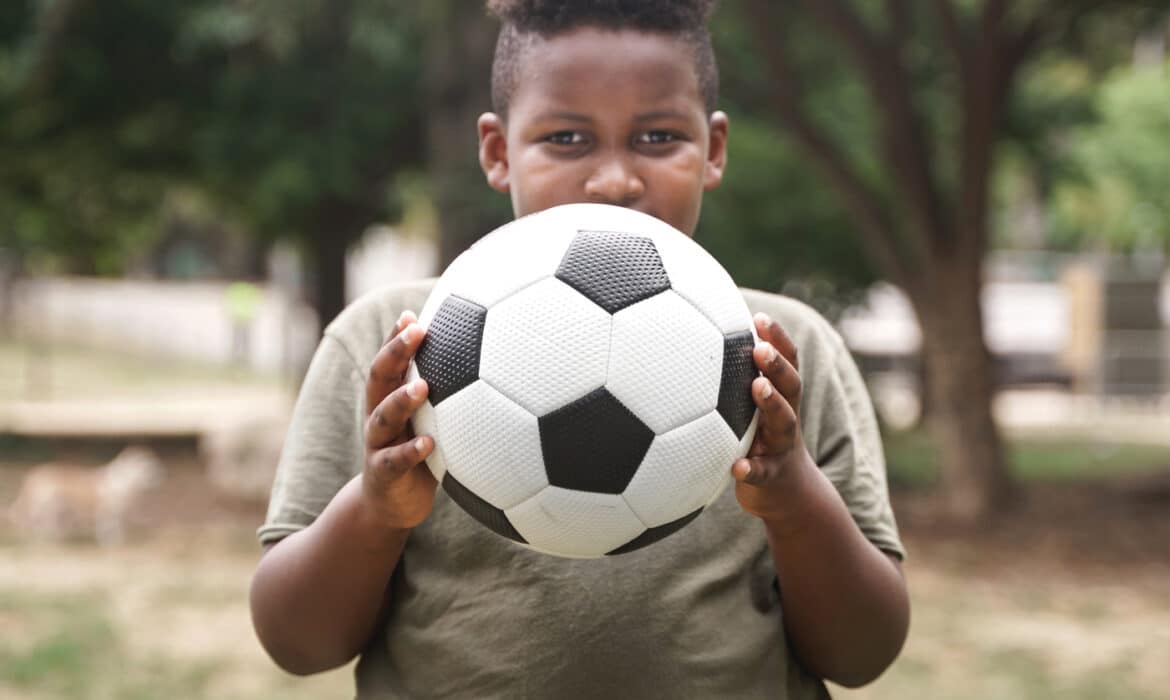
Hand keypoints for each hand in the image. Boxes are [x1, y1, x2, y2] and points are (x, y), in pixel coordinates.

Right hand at [362, 310, 438, 529]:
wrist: (391, 506)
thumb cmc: (419, 453)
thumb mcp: (430, 422)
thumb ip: (446, 395)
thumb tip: (488, 363)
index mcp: (389, 399)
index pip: (389, 362)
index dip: (396, 338)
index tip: (412, 315)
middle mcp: (379, 416)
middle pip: (379, 378)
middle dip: (394, 353)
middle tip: (416, 332)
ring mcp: (378, 445)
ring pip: (382, 417)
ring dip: (401, 400)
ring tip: (423, 386)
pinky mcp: (383, 474)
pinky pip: (394, 461)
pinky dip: (410, 452)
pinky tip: (430, 444)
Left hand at [732, 312, 812, 520]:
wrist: (789, 495)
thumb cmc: (761, 440)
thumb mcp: (755, 410)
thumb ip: (737, 381)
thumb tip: (701, 341)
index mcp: (782, 397)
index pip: (786, 361)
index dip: (777, 338)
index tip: (759, 317)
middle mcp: (786, 416)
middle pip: (791, 385)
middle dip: (777, 364)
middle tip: (760, 348)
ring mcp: (781, 446)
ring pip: (784, 422)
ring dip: (772, 403)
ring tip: (758, 387)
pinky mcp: (772, 476)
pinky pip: (762, 472)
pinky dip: (751, 469)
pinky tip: (736, 467)